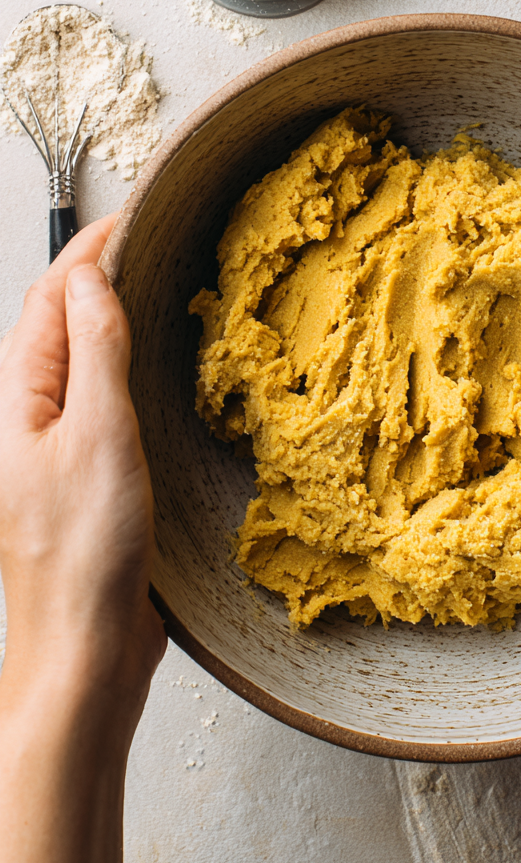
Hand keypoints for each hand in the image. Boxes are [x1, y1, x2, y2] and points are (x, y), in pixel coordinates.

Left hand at [0, 216, 165, 862]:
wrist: (83, 652)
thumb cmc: (84, 553)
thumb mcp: (100, 433)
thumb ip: (94, 349)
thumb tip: (89, 276)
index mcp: (20, 394)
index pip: (51, 293)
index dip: (91, 246)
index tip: (133, 210)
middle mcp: (29, 413)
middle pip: (58, 318)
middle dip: (98, 270)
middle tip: (152, 236)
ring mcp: (52, 445)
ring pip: (78, 356)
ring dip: (111, 314)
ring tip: (156, 285)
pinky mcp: (80, 474)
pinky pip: (97, 396)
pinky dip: (123, 362)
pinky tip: (151, 369)